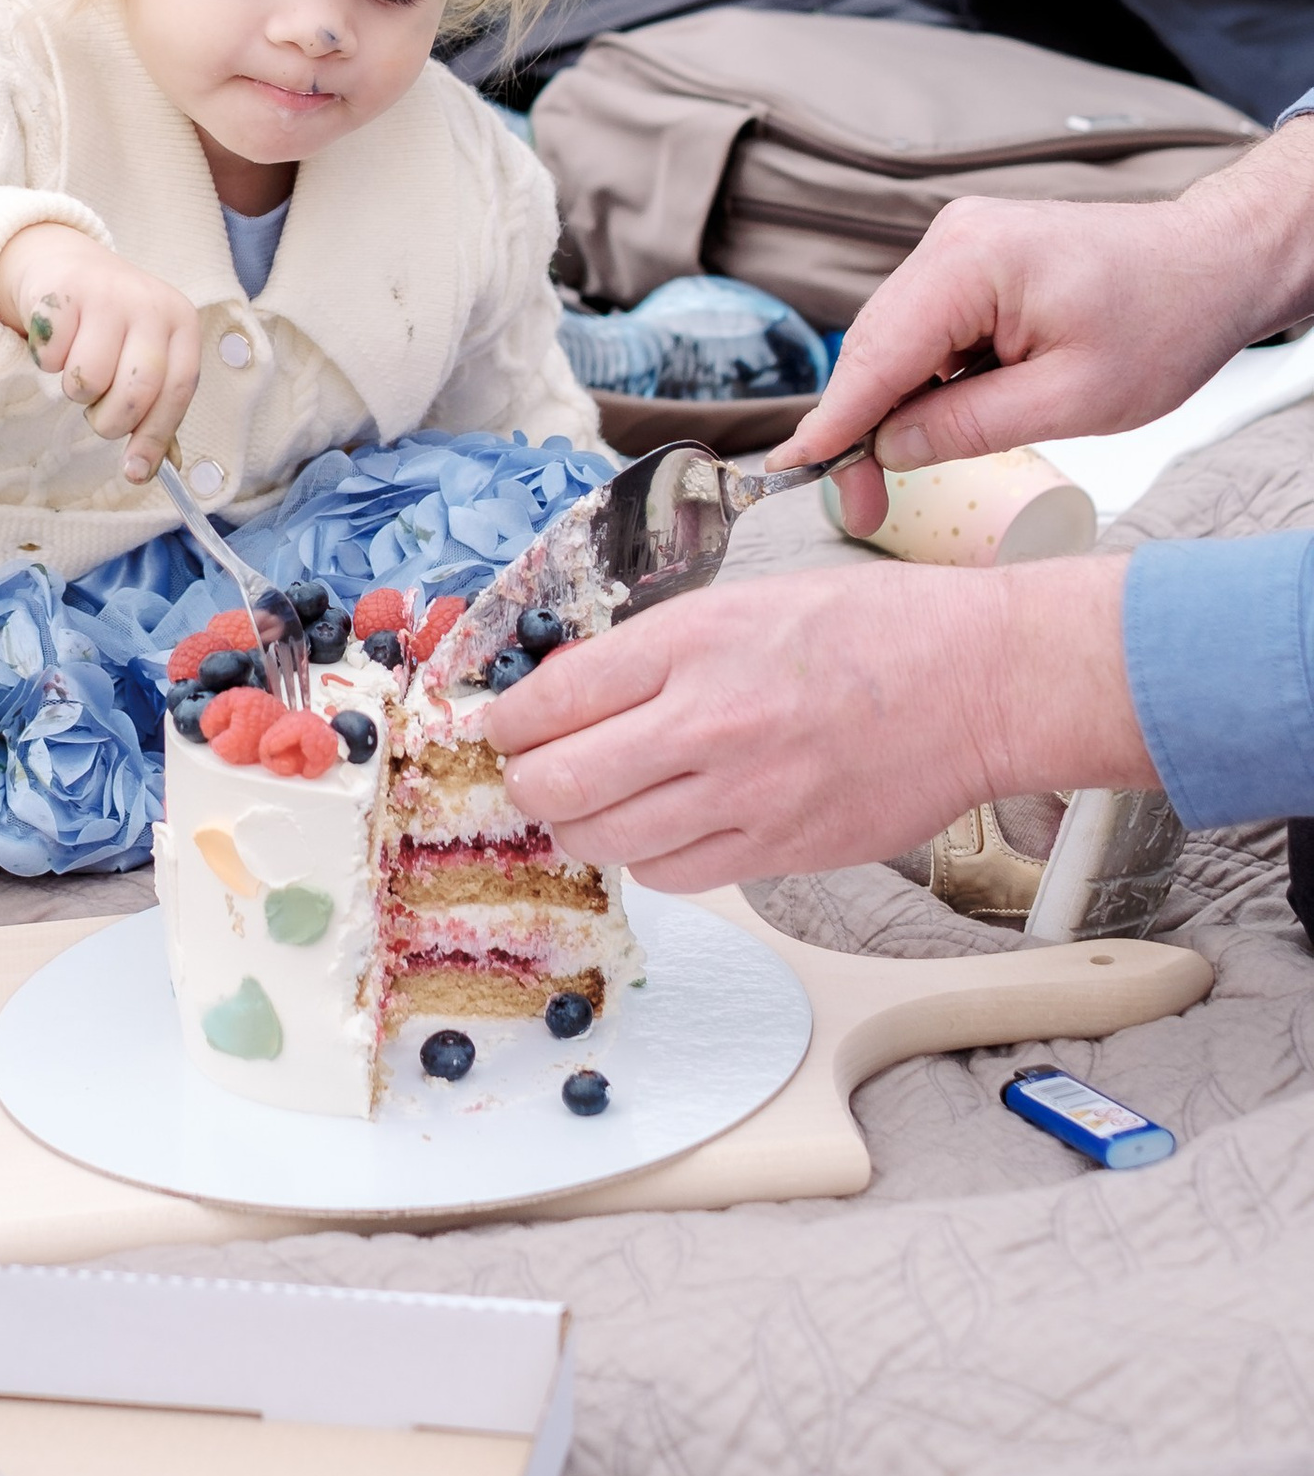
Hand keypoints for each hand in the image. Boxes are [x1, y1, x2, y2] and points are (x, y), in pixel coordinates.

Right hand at [0, 221, 202, 479]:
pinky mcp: (63, 292)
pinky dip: (47, 362)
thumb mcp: (144, 356)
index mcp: (181, 323)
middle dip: (110, 420)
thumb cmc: (112, 326)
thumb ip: (153, 410)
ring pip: (89, 379)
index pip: (178, 390)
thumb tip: (149, 470)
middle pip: (136, 390)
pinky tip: (56, 342)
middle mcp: (150, 304)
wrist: (65, 266)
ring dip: (76, 390)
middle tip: (97, 412)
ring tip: (79, 367)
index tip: (134, 471)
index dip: (156, 436)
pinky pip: (51, 359)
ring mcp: (107, 294)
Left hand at [481, 550, 1152, 890]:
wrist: (978, 683)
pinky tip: (658, 824)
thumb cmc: (873, 629)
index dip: (505, 720)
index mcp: (692, 642)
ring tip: (590, 799)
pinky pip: (673, 874)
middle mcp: (707, 722)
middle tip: (528, 770)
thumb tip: (569, 691)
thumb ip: (654, 651)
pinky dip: (646, 856)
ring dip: (580, 824)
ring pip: (605, 840)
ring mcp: (744, 796)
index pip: (550, 698)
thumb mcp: (744, 601)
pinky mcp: (779, 850)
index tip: (498, 725)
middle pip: (557, 782)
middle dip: (524, 781)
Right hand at [770, 121, 1313, 510]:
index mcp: (973, 261)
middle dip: (860, 426)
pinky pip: (925, 325)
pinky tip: (936, 418)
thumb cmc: (1164, 323)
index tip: (790, 474)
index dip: (832, 421)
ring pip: (897, 338)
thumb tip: (888, 447)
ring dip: (892, 403)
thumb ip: (969, 425)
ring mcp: (960, 243)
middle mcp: (952, 239)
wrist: (1213, 266)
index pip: (878, 353)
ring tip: (892, 470)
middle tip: (859, 503)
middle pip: (876, 345)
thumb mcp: (1072, 401)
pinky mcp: (972, 258)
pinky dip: (922, 377)